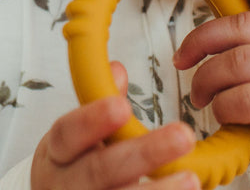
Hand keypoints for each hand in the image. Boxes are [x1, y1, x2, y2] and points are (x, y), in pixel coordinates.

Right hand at [31, 62, 199, 189]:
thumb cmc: (73, 163)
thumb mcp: (76, 134)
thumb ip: (100, 105)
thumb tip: (117, 71)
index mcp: (57, 152)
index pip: (68, 133)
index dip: (92, 120)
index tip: (122, 107)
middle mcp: (66, 184)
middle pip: (100, 170)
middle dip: (143, 154)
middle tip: (183, 136)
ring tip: (191, 179)